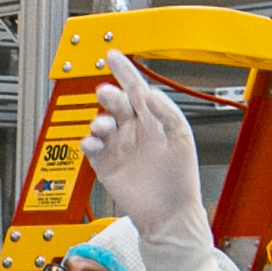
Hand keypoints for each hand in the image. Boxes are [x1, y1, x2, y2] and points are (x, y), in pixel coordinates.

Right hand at [82, 59, 207, 237]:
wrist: (168, 214)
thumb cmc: (180, 180)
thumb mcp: (182, 138)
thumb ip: (166, 112)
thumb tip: (149, 93)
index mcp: (153, 121)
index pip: (136, 89)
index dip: (124, 71)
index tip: (112, 56)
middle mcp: (134, 131)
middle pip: (115, 104)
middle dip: (109, 96)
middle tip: (106, 95)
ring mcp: (119, 147)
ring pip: (100, 123)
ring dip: (99, 120)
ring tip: (104, 127)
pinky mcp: (106, 164)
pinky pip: (91, 147)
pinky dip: (89, 142)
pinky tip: (95, 144)